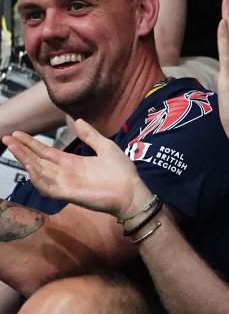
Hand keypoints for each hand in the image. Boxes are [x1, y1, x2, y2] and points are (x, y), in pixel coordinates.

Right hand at [3, 119, 150, 218]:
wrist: (132, 191)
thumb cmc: (122, 172)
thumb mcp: (105, 147)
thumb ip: (90, 135)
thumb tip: (77, 120)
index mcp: (72, 162)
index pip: (46, 152)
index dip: (31, 144)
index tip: (18, 133)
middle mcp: (65, 173)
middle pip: (38, 160)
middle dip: (22, 150)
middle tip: (6, 137)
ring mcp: (65, 183)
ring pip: (38, 171)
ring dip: (25, 159)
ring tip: (13, 147)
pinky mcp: (68, 193)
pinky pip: (47, 186)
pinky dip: (37, 177)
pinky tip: (30, 166)